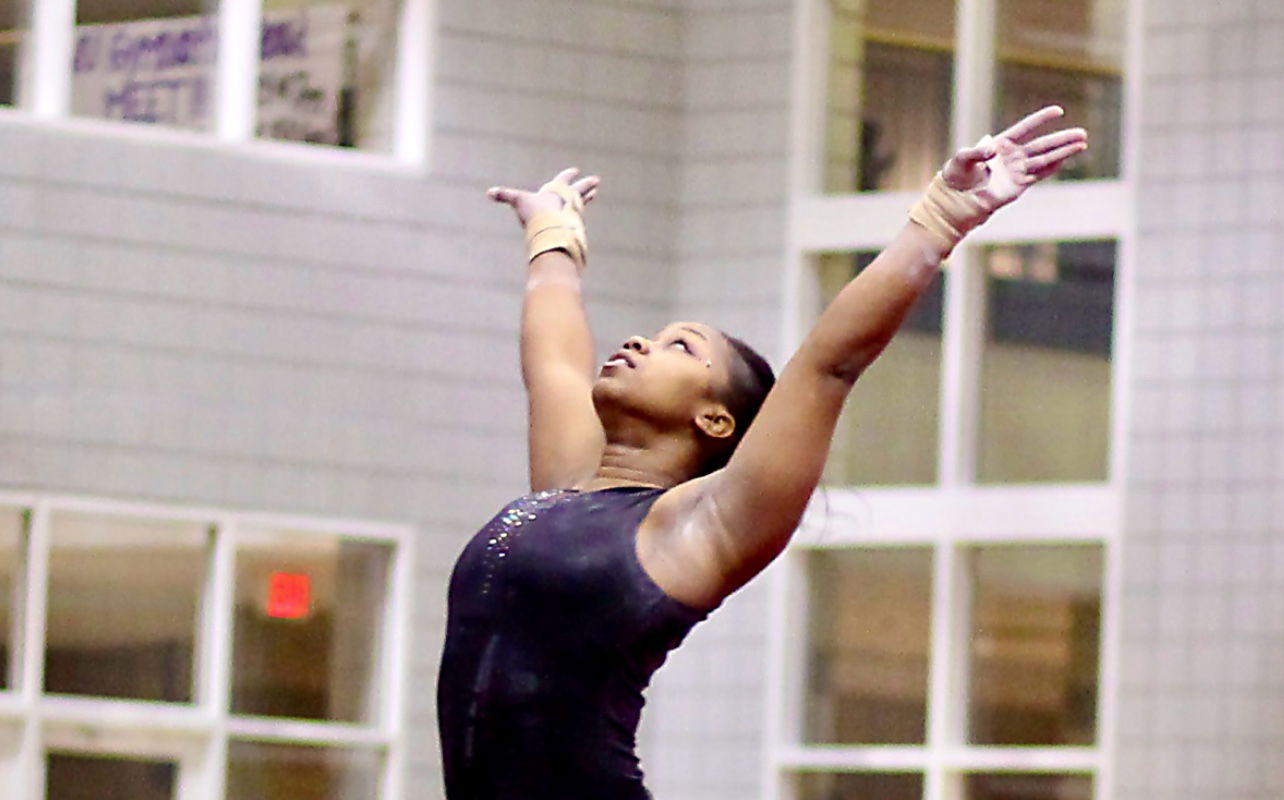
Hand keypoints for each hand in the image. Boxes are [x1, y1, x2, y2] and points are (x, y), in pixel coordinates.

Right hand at [488, 167, 600, 226]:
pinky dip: (581, 215)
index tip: (575, 170)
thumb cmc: (535, 213)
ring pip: (582, 202)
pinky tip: (582, 217)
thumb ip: (505, 196)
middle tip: (596, 180)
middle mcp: (567, 200)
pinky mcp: (575, 225)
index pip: (563, 179)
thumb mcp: (518, 201)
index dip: (568, 175)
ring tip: (594, 193)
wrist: (550, 229)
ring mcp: (573, 212)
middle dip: (586, 184)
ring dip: (588, 196)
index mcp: (556, 191)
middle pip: (579, 189)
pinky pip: (579, 218)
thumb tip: (488, 193)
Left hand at [941, 105, 1086, 211]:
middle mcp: (1012, 155)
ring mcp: (1017, 170)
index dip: (1041, 119)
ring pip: (1045, 159)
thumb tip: (992, 150)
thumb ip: (976, 152)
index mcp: (1000, 143)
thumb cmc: (956, 176)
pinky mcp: (1018, 185)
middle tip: (1082, 133)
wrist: (957, 199)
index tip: (1059, 111)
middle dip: (1062, 138)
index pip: (1025, 128)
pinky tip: (1067, 160)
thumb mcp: (962, 159)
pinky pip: (1039, 174)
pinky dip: (1053, 168)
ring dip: (1064, 152)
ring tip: (1082, 144)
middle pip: (1042, 144)